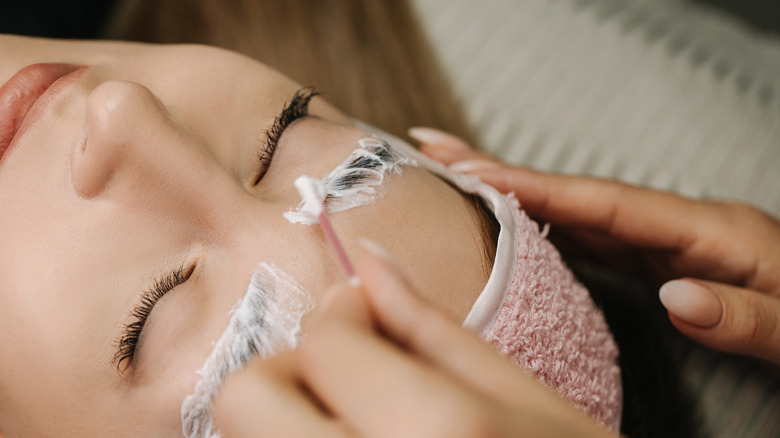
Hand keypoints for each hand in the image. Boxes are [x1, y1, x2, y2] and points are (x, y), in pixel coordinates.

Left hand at [214, 241, 611, 437]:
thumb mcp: (528, 402)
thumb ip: (431, 328)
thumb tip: (368, 264)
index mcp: (440, 433)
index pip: (324, 342)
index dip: (343, 317)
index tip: (367, 317)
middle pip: (245, 399)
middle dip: (291, 371)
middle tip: (350, 380)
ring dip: (289, 417)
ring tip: (358, 423)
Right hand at [410, 127, 779, 364]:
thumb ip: (744, 315)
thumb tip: (675, 296)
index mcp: (707, 228)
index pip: (604, 203)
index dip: (536, 188)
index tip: (473, 176)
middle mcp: (674, 223)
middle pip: (574, 191)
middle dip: (501, 168)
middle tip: (433, 148)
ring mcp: (663, 237)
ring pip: (573, 210)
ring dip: (511, 193)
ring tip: (450, 178)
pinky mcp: (658, 256)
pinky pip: (588, 237)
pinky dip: (541, 225)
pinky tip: (508, 226)